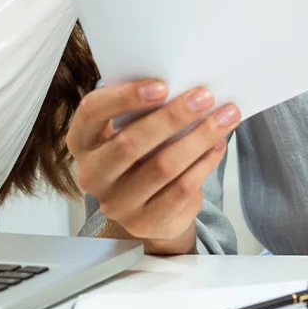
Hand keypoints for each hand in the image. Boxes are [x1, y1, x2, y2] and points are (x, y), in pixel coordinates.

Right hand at [67, 79, 239, 254]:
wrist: (150, 208)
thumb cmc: (143, 154)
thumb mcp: (131, 131)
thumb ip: (143, 112)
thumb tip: (185, 88)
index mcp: (82, 142)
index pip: (92, 113)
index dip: (124, 97)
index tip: (162, 86)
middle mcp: (92, 174)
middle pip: (130, 143)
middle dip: (172, 117)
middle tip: (204, 97)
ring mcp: (117, 203)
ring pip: (163, 166)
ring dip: (199, 138)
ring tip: (224, 117)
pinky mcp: (145, 222)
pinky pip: (181, 189)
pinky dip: (204, 163)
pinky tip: (218, 145)